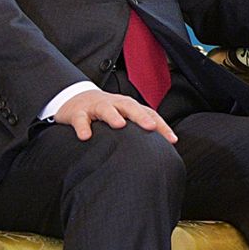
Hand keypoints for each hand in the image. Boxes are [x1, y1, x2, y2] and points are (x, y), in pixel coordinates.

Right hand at [53, 88, 176, 143]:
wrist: (76, 98)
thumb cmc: (106, 112)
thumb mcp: (124, 118)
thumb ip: (139, 131)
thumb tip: (161, 150)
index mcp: (130, 107)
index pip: (149, 114)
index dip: (161, 126)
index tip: (172, 140)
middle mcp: (116, 104)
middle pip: (131, 107)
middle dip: (141, 116)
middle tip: (150, 127)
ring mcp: (97, 106)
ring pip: (106, 109)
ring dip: (113, 116)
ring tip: (120, 125)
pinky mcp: (78, 112)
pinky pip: (80, 119)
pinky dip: (83, 127)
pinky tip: (86, 136)